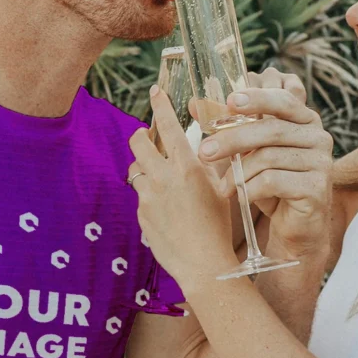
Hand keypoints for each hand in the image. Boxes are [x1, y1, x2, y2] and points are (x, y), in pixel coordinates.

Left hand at [128, 89, 238, 296]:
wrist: (204, 265)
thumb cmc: (219, 227)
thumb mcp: (222, 188)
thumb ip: (211, 164)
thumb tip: (207, 146)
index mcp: (187, 167)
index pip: (168, 125)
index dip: (160, 104)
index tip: (155, 92)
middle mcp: (164, 178)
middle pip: (138, 142)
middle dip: (141, 135)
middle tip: (148, 137)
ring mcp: (148, 197)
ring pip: (135, 169)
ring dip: (144, 167)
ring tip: (160, 177)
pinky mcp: (141, 215)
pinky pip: (140, 196)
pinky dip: (149, 195)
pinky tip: (166, 209)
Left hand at [196, 69, 333, 260]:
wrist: (294, 225)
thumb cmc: (271, 184)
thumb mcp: (249, 152)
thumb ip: (228, 127)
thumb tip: (193, 104)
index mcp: (305, 120)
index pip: (282, 99)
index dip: (256, 98)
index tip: (229, 102)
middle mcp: (319, 137)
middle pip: (270, 130)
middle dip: (232, 139)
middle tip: (205, 151)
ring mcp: (321, 162)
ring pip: (268, 157)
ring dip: (238, 173)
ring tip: (223, 186)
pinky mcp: (317, 188)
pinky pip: (273, 181)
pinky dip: (250, 189)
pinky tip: (241, 197)